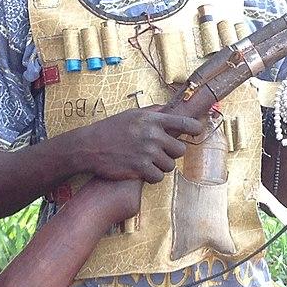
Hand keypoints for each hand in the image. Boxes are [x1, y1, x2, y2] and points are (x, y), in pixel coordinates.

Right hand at [74, 107, 204, 183]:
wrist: (89, 146)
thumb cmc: (110, 129)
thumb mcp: (130, 115)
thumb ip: (152, 113)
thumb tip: (168, 109)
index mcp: (152, 119)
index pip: (185, 123)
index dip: (195, 129)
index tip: (197, 132)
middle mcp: (152, 135)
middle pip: (180, 150)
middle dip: (171, 153)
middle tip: (159, 153)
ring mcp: (147, 152)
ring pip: (169, 166)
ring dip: (160, 166)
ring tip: (147, 162)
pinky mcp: (140, 169)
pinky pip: (158, 178)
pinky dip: (152, 177)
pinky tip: (142, 172)